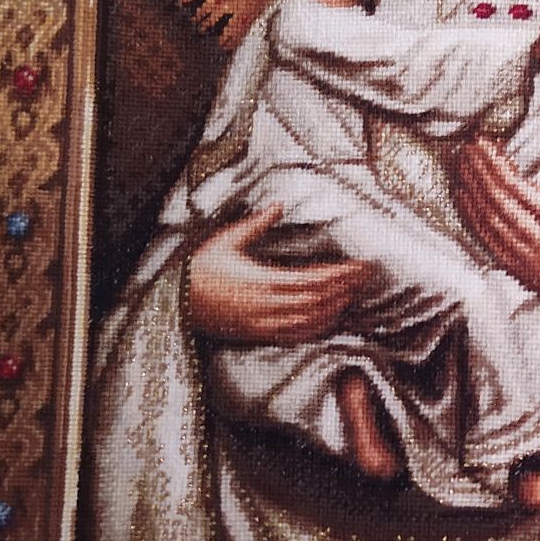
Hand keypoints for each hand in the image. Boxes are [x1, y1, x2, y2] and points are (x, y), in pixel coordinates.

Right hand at [184, 205, 368, 343]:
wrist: (173, 303)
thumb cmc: (197, 270)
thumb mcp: (226, 240)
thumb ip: (256, 224)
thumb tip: (278, 205)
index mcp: (263, 282)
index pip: (314, 279)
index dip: (342, 273)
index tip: (361, 265)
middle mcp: (268, 306)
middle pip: (319, 300)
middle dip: (346, 288)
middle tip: (366, 277)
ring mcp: (264, 323)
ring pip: (311, 320)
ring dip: (336, 307)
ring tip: (354, 294)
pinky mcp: (259, 334)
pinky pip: (296, 335)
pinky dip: (318, 327)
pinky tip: (330, 319)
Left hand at [451, 140, 539, 332]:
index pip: (518, 187)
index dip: (497, 163)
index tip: (485, 145)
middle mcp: (538, 239)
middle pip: (498, 199)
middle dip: (479, 171)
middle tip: (468, 149)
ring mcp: (525, 256)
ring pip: (489, 218)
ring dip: (472, 190)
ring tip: (462, 168)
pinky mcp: (518, 270)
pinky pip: (487, 241)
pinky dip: (472, 218)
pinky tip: (464, 201)